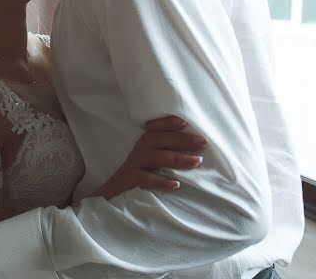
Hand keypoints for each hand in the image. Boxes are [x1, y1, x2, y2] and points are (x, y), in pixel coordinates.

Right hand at [90, 116, 205, 198]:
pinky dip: (160, 181)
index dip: (168, 123)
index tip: (184, 122)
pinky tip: (175, 184)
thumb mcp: (152, 160)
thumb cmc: (140, 174)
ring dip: (177, 158)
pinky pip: (145, 178)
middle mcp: (139, 149)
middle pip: (159, 140)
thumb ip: (167, 151)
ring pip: (155, 157)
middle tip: (202, 142)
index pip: (156, 128)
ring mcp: (133, 163)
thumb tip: (196, 150)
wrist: (113, 193)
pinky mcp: (129, 179)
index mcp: (145, 142)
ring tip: (196, 162)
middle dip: (182, 140)